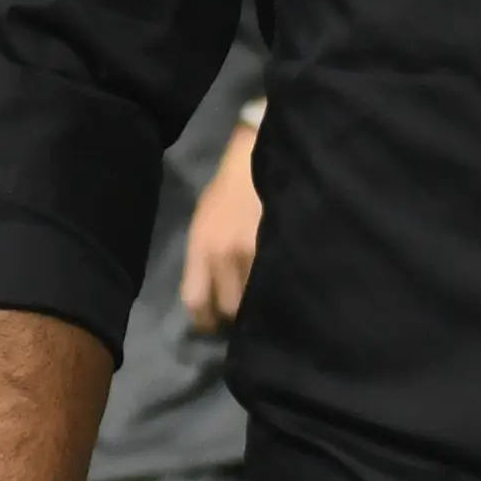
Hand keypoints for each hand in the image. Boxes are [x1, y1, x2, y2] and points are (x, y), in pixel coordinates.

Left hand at [182, 124, 262, 331]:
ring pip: (257, 300)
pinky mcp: (281, 245)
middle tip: (245, 310)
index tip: (214, 325)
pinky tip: (285, 283)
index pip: (195, 300)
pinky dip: (281, 287)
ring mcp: (256, 251)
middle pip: (228, 308)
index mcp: (201, 247)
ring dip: (261, 303)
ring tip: (268, 297)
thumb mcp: (204, 223)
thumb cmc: (227, 189)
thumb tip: (214, 295)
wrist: (258, 156)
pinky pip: (279, 281)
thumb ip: (205, 259)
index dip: (204, 320)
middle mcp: (225, 254)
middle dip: (235, 314)